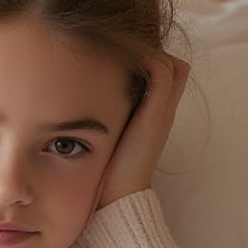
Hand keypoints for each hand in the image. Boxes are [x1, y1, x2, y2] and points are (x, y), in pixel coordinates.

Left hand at [97, 52, 190, 208]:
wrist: (118, 198)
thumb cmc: (105, 173)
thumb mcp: (105, 140)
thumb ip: (101, 122)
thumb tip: (73, 110)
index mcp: (153, 117)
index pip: (164, 75)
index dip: (146, 60)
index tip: (115, 56)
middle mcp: (162, 112)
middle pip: (173, 66)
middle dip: (147, 52)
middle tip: (116, 49)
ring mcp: (161, 112)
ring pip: (171, 65)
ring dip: (146, 52)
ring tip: (116, 49)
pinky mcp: (155, 115)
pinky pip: (163, 73)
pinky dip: (146, 59)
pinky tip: (118, 59)